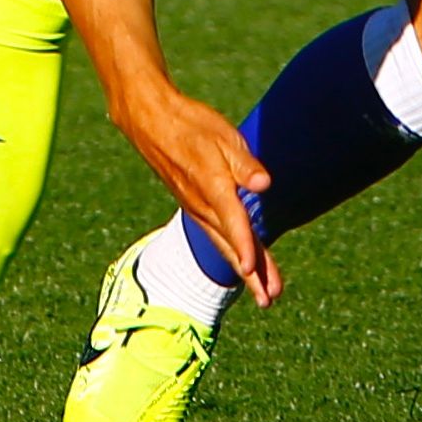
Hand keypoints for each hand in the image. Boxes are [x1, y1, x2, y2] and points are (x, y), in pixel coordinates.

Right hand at [109, 85, 283, 305]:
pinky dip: (232, 252)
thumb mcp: (223, 135)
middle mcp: (203, 204)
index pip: (232, 221)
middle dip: (252, 273)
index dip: (244, 245)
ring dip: (246, 269)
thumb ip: (244, 163)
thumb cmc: (191, 125)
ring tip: (265, 294)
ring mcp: (197, 208)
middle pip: (231, 244)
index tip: (251, 270)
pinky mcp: (196, 206)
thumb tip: (264, 184)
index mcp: (213, 186)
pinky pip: (216, 235)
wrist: (151, 122)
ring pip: (224, 244)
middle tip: (269, 300)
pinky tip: (244, 263)